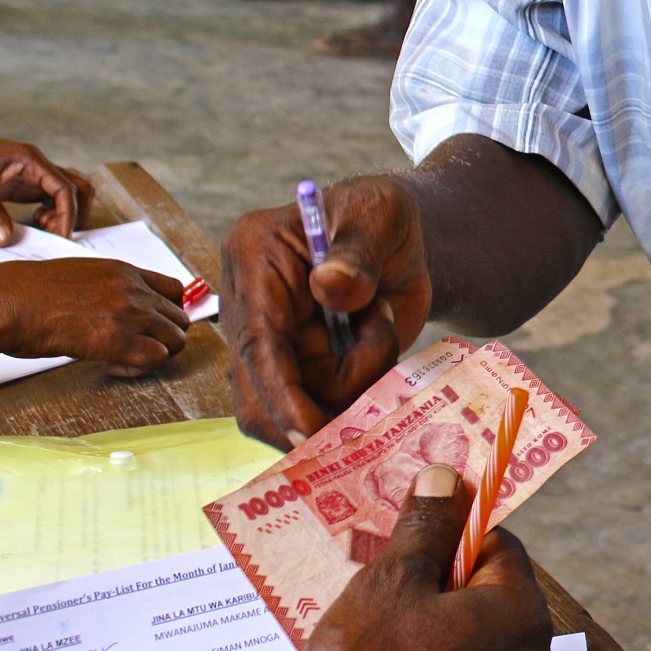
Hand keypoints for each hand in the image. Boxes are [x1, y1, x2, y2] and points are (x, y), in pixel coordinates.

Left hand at [0, 123, 93, 243]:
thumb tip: (6, 240)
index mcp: (30, 159)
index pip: (64, 187)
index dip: (67, 213)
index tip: (61, 237)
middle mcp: (34, 165)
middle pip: (74, 186)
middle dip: (74, 211)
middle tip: (59, 235)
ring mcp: (27, 174)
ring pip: (62, 193)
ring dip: (62, 213)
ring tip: (44, 230)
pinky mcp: (17, 184)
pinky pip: (44, 199)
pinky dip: (48, 213)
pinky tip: (33, 224)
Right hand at [0, 257, 189, 374]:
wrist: (9, 300)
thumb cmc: (29, 293)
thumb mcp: (78, 276)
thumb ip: (104, 288)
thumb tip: (108, 308)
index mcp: (125, 271)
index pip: (174, 290)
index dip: (165, 314)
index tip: (145, 328)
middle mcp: (134, 289)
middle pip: (179, 319)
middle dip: (161, 338)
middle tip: (131, 349)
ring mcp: (129, 313)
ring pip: (175, 339)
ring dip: (154, 354)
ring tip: (122, 359)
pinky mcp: (118, 339)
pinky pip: (156, 358)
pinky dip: (141, 368)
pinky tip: (113, 366)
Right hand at [221, 175, 429, 447]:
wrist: (400, 241)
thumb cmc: (381, 216)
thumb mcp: (377, 217)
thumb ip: (357, 253)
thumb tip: (329, 287)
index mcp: (253, 258)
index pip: (256, 340)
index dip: (279, 392)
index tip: (306, 433)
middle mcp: (249, 309)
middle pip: (259, 394)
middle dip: (321, 403)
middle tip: (377, 377)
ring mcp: (271, 345)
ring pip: (300, 406)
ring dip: (356, 382)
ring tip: (380, 321)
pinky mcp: (296, 368)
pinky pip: (322, 405)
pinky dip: (359, 389)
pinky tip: (376, 339)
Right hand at [303, 464, 551, 650]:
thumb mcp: (393, 583)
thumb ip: (425, 527)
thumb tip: (447, 477)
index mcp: (518, 612)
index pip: (497, 545)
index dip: (450, 533)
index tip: (408, 536)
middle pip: (481, 592)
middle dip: (432, 582)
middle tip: (378, 583)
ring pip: (462, 634)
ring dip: (421, 625)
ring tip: (369, 631)